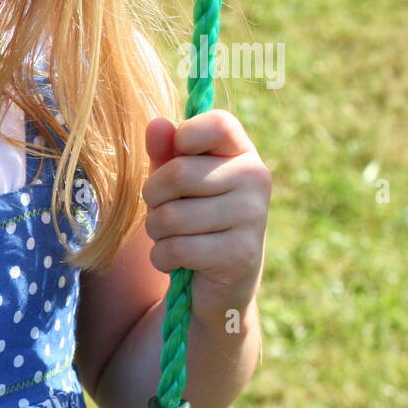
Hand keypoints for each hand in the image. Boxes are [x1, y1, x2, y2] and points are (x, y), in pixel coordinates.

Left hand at [142, 110, 271, 328]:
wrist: (219, 283)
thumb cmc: (191, 221)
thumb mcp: (173, 184)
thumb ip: (164, 153)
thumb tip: (156, 124)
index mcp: (242, 153)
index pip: (216, 123)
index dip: (183, 138)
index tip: (175, 160)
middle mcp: (255, 178)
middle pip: (177, 173)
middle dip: (152, 197)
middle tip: (163, 211)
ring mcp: (253, 216)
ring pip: (170, 216)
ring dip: (156, 232)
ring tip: (173, 238)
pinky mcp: (241, 255)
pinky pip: (176, 249)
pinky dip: (162, 258)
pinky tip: (178, 262)